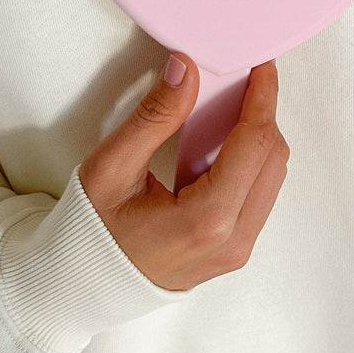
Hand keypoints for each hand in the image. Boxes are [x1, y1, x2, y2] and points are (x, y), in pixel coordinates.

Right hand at [79, 54, 288, 290]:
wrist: (81, 286)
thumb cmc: (91, 232)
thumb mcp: (112, 167)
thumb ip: (154, 117)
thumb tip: (186, 71)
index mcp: (207, 220)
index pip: (255, 143)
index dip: (263, 97)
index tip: (262, 66)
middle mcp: (232, 240)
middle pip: (273, 158)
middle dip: (263, 114)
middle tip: (243, 82)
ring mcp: (237, 251)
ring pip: (272, 178)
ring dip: (257, 139)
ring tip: (228, 111)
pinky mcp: (234, 251)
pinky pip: (258, 197)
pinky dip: (248, 165)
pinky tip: (218, 147)